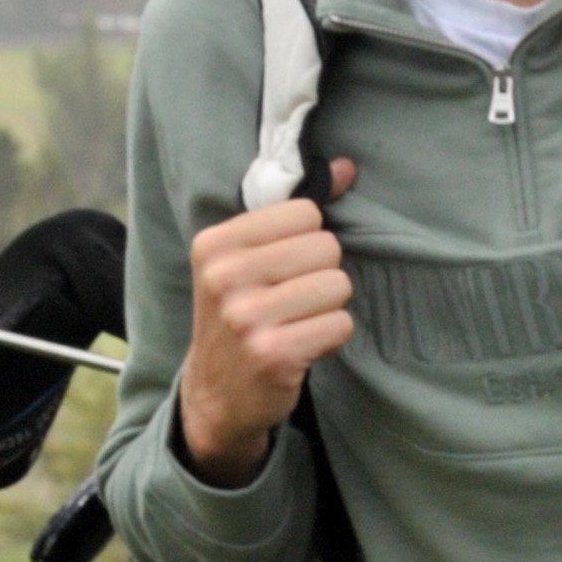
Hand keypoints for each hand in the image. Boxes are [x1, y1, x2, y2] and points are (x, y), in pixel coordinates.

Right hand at [178, 159, 357, 486]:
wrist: (216, 395)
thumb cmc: (239, 316)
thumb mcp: (247, 259)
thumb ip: (293, 211)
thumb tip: (347, 167)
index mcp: (215, 245)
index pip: (305, 213)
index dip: (307, 241)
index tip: (281, 269)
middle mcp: (225, 278)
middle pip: (327, 247)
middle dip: (322, 275)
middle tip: (291, 301)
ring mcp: (247, 318)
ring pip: (338, 285)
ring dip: (328, 308)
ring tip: (297, 323)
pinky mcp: (274, 355)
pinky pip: (340, 324)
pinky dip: (330, 336)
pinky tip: (301, 346)